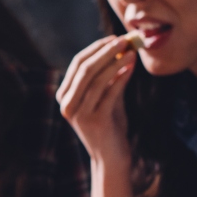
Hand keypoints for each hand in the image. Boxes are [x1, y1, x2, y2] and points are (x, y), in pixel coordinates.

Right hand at [56, 35, 135, 165]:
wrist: (112, 157)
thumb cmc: (110, 125)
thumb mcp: (107, 97)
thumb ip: (111, 77)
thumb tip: (124, 50)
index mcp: (65, 96)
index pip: (77, 64)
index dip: (96, 49)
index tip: (114, 39)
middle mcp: (67, 104)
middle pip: (84, 70)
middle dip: (105, 52)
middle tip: (124, 41)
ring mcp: (79, 115)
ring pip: (96, 80)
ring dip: (115, 63)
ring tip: (132, 53)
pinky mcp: (94, 122)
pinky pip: (109, 94)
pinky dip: (121, 79)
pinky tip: (131, 68)